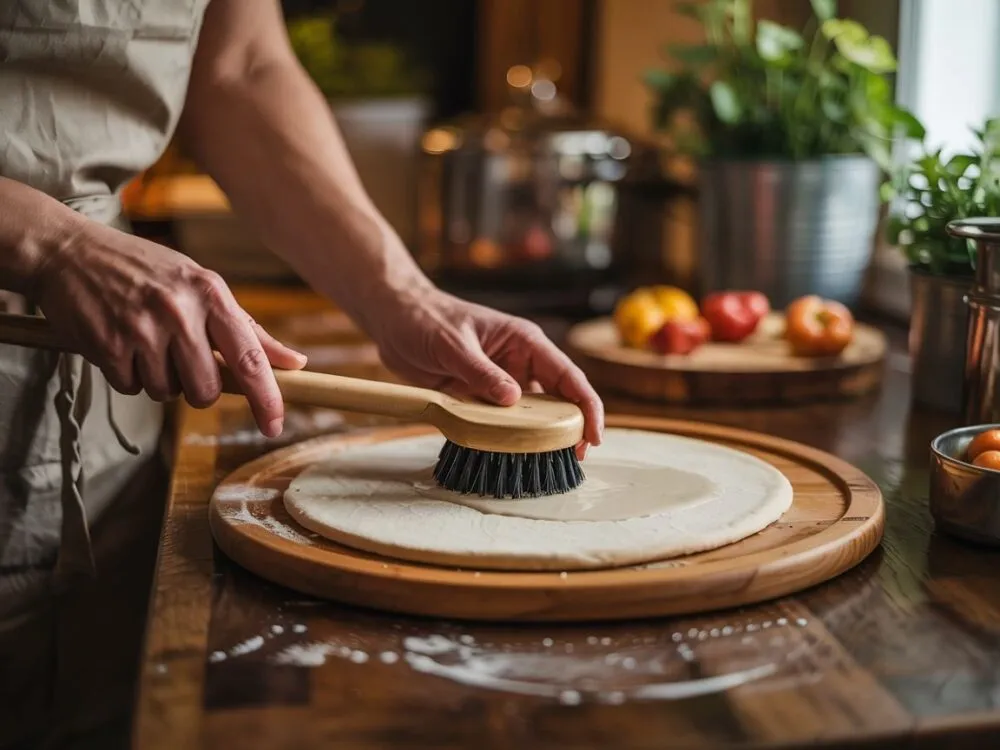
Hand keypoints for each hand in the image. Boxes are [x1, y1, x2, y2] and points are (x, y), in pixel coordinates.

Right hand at [33, 219, 305, 436]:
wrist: (71, 252)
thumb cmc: (147, 272)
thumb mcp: (202, 286)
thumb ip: (249, 329)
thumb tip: (295, 363)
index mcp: (211, 293)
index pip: (250, 357)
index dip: (266, 397)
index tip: (275, 425)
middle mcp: (180, 310)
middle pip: (206, 390)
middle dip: (196, 387)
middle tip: (179, 358)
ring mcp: (142, 329)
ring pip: (168, 393)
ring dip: (158, 378)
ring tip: (145, 342)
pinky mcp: (108, 345)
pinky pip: (132, 387)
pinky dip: (128, 374)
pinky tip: (120, 342)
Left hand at [370, 289, 603, 457]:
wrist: (394, 320)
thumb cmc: (425, 319)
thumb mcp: (453, 345)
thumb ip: (481, 372)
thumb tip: (511, 400)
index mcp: (524, 342)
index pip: (568, 375)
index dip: (587, 405)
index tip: (594, 434)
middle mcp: (520, 363)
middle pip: (558, 399)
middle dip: (570, 428)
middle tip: (574, 458)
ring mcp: (502, 382)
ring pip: (532, 415)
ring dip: (540, 438)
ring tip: (547, 464)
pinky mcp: (482, 398)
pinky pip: (502, 423)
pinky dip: (509, 439)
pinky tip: (511, 455)